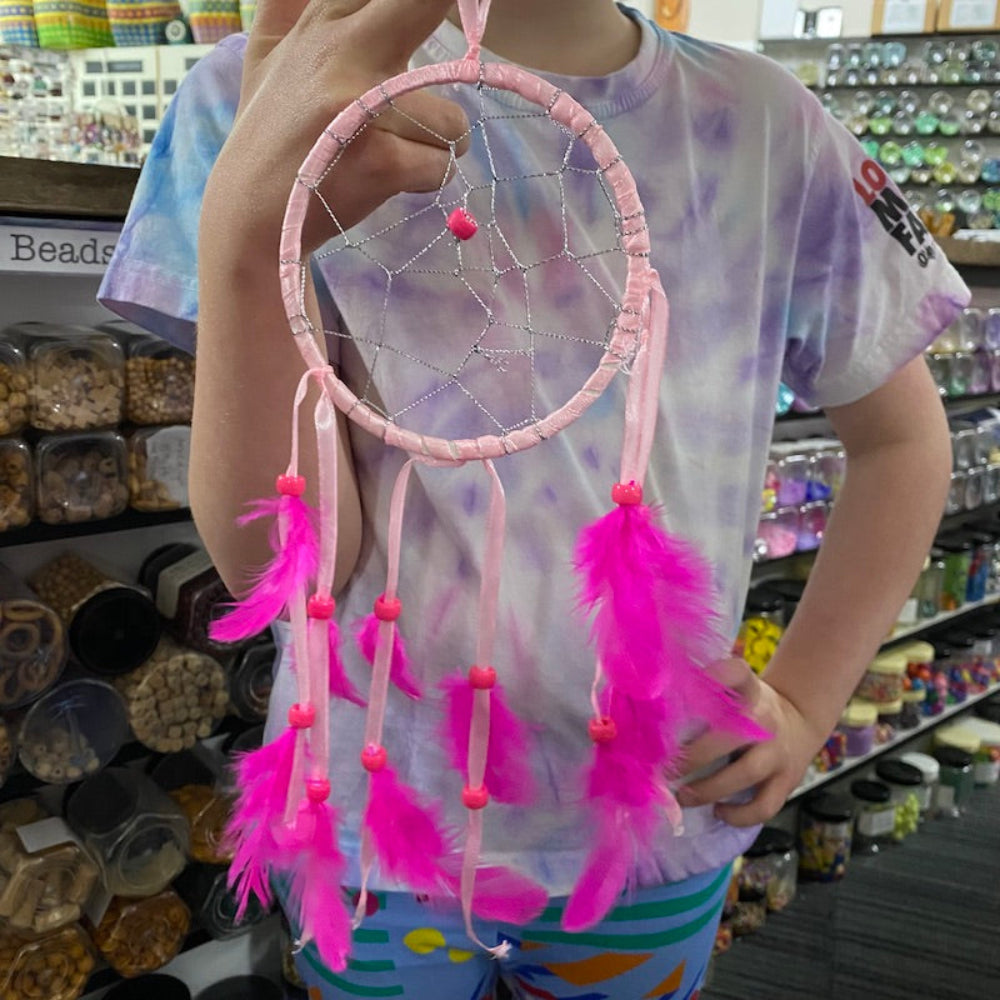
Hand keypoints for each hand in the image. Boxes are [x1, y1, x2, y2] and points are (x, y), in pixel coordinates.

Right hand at [205, 0, 469, 253]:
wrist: (250, 213)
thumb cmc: (272, 134)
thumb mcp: (269, 54)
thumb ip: (292, 6)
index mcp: (321, 20)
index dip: (423, 2)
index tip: (422, 12)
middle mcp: (342, 51)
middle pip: (425, 2)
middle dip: (447, 10)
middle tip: (435, 71)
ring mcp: (363, 107)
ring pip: (452, 119)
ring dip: (439, 145)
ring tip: (397, 152)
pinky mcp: (381, 161)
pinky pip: (443, 166)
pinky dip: (426, 180)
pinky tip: (390, 180)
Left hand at [675, 658, 827, 826]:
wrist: (800, 722)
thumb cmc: (750, 707)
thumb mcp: (736, 689)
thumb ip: (706, 692)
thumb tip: (654, 698)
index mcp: (750, 690)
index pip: (737, 672)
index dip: (716, 675)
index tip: (686, 685)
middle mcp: (765, 719)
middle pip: (730, 736)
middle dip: (692, 756)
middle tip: (664, 770)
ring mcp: (778, 752)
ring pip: (745, 774)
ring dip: (708, 790)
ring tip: (682, 796)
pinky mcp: (787, 781)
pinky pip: (764, 806)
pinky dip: (739, 815)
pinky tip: (718, 811)